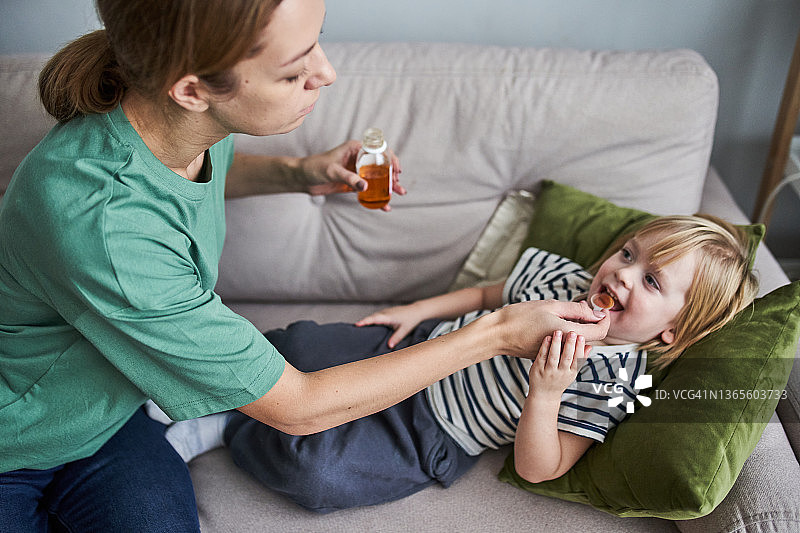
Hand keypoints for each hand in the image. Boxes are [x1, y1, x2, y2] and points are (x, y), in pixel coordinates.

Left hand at [300, 140, 404, 210]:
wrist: (302, 178)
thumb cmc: (315, 167)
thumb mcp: (333, 171)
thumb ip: (349, 178)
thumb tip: (365, 188)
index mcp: (356, 149)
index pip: (379, 151)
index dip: (391, 160)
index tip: (397, 170)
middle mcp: (359, 159)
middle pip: (382, 166)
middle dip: (393, 176)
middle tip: (398, 186)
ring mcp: (357, 172)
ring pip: (378, 178)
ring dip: (389, 186)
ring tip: (399, 194)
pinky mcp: (354, 183)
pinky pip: (369, 189)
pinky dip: (377, 197)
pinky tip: (384, 205)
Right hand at [355, 304, 423, 347]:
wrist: (416, 310)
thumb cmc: (411, 320)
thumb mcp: (405, 330)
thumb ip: (396, 338)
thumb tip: (389, 346)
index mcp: (388, 316)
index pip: (374, 319)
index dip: (365, 321)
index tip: (356, 324)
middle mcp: (385, 313)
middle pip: (371, 317)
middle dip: (362, 322)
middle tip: (352, 329)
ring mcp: (385, 312)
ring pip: (373, 316)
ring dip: (366, 321)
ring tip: (357, 329)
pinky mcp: (386, 313)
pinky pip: (376, 316)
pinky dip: (370, 320)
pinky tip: (367, 326)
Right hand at [489, 299, 607, 358]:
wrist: (497, 334)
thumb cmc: (521, 317)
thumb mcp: (550, 306)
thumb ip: (576, 310)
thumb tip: (596, 314)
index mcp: (567, 334)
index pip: (600, 332)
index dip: (605, 320)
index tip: (602, 309)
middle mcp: (564, 348)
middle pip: (589, 337)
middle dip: (590, 320)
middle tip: (581, 305)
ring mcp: (555, 353)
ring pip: (576, 340)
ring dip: (578, 326)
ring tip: (567, 311)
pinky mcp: (547, 354)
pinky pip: (564, 344)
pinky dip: (566, 332)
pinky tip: (555, 321)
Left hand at [528, 330, 589, 399]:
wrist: (544, 395)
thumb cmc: (559, 381)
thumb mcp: (572, 373)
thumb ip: (580, 359)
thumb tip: (589, 346)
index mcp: (571, 373)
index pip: (577, 359)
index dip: (579, 348)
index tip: (581, 336)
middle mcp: (560, 373)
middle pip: (566, 357)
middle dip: (570, 344)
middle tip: (572, 332)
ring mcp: (548, 372)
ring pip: (553, 357)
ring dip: (556, 344)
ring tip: (558, 332)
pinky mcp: (537, 369)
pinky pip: (542, 356)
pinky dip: (545, 347)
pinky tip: (547, 338)